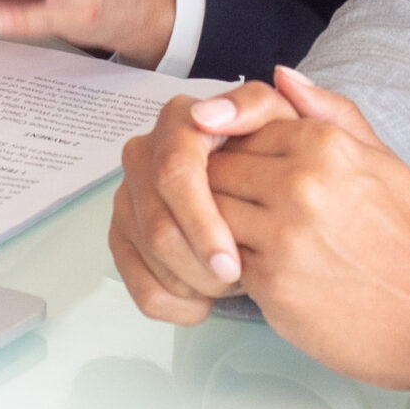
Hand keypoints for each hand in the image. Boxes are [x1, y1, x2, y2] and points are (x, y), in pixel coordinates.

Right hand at [109, 79, 299, 319]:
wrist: (269, 188)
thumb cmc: (282, 158)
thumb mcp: (286, 122)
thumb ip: (255, 106)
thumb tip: (206, 114)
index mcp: (179, 121)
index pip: (175, 173)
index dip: (201, 223)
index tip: (234, 262)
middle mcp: (145, 153)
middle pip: (158, 224)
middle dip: (200, 263)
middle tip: (237, 280)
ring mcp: (129, 195)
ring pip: (149, 256)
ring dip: (193, 282)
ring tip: (233, 282)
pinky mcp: (123, 234)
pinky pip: (138, 284)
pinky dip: (175, 303)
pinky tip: (206, 299)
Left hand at [207, 68, 409, 399]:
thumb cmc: (406, 239)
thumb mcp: (383, 160)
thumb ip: (331, 112)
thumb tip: (281, 75)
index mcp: (326, 144)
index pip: (245, 128)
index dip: (238, 150)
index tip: (246, 172)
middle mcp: (300, 183)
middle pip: (218, 167)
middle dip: (217, 185)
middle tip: (232, 205)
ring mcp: (282, 233)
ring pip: (209, 210)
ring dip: (211, 223)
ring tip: (231, 235)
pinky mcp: (269, 281)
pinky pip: (219, 256)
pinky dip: (222, 259)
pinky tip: (245, 265)